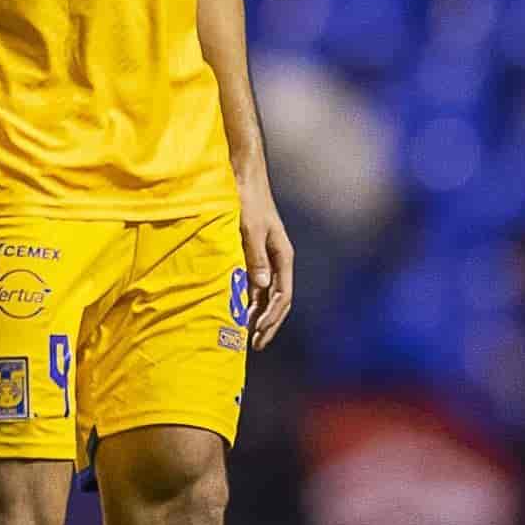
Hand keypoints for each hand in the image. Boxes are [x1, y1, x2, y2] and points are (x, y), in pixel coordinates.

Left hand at [238, 182, 298, 350]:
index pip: (282, 296)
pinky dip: (250, 302)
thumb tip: (262, 286)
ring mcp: (266, 259)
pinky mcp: (254, 255)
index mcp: (282, 256)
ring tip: (248, 337)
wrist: (242, 179)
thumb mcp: (250, 229)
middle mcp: (277, 261)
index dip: (271, 317)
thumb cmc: (248, 201)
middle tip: (256, 345)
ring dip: (259, 316)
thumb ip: (255, 257)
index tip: (257, 332)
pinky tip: (241, 314)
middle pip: (278, 300)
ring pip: (267, 295)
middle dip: (268, 324)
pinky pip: (255, 285)